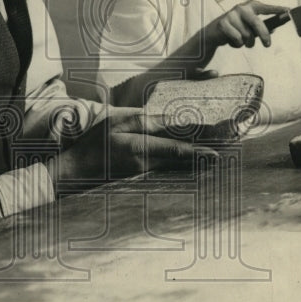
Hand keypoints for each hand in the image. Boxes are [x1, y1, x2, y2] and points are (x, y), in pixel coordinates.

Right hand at [44, 108, 217, 187]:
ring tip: (213, 159)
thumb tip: (171, 121)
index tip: (216, 156)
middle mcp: (146, 166)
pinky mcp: (140, 180)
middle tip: (223, 156)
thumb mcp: (117, 122)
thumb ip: (145, 122)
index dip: (198, 155)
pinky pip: (165, 173)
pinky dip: (180, 169)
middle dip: (202, 159)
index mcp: (140, 149)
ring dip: (194, 164)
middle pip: (181, 163)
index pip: (176, 152)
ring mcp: (143, 175)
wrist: (77, 172)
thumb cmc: (94, 144)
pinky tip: (190, 165)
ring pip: (176, 169)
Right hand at [183, 0, 288, 69]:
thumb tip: (274, 28)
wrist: (213, 33)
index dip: (277, 9)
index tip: (289, 11)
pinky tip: (231, 41)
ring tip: (241, 41)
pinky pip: (237, 39)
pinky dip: (237, 44)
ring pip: (247, 35)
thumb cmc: (236, 29)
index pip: (266, 8)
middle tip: (267, 45)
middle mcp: (241, 8)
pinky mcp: (223, 23)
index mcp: (250, 6)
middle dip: (264, 35)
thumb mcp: (250, 27)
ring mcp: (231, 15)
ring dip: (246, 43)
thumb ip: (262, 27)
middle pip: (257, 23)